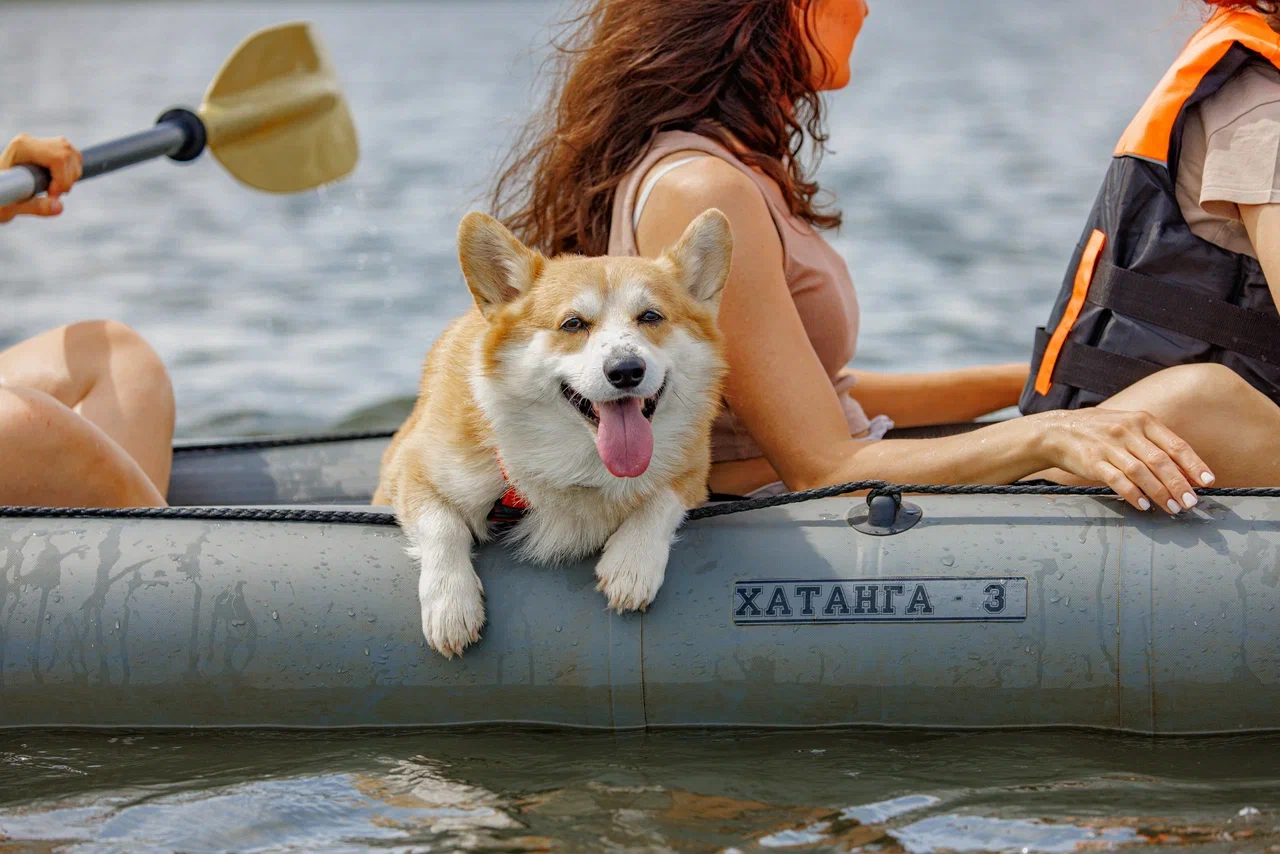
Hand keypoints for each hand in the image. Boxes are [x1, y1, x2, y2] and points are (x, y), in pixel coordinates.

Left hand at [0, 134, 82, 222]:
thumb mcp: (11, 206)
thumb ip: (35, 207)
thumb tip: (60, 207)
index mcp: (20, 147)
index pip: (57, 158)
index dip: (62, 179)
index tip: (52, 195)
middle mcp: (30, 141)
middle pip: (67, 154)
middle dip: (68, 179)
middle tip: (54, 195)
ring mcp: (39, 142)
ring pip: (72, 153)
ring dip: (71, 176)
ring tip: (55, 190)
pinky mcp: (47, 148)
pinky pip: (71, 155)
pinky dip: (72, 171)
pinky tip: (58, 183)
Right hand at [1036, 409, 1213, 513]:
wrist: (1057, 431)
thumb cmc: (1099, 431)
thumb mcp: (1128, 426)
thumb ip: (1154, 443)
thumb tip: (1185, 470)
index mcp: (1142, 420)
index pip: (1175, 445)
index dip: (1194, 465)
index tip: (1207, 482)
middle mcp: (1127, 431)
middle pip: (1161, 461)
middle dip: (1180, 485)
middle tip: (1191, 503)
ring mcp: (1109, 446)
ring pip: (1141, 472)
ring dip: (1160, 492)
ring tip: (1173, 508)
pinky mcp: (1092, 461)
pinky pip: (1117, 480)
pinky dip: (1132, 493)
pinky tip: (1143, 505)